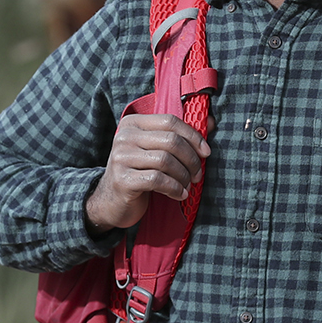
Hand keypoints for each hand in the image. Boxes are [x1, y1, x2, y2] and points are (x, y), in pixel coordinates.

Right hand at [85, 114, 210, 231]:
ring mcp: (121, 158)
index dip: (193, 136)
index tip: (206, 153)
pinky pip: (158, 180)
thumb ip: (179, 135)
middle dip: (191, 159)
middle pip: (171, 141)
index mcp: (132, 123)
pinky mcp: (123, 179)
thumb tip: (210, 122)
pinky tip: (179, 194)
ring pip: (166, 161)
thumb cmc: (138, 172)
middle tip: (197, 174)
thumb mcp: (154, 150)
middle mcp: (124, 137)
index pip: (170, 121)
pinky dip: (174, 188)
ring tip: (187, 185)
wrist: (111, 201)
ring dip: (183, 176)